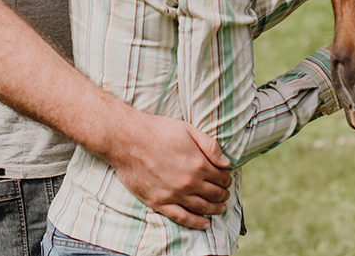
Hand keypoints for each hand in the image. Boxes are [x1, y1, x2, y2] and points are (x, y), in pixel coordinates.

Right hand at [107, 111, 231, 229]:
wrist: (128, 140)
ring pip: (201, 207)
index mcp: (198, 164)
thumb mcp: (188, 130)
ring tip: (220, 209)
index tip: (227, 180)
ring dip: (214, 209)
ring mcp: (174, 194)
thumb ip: (210, 146)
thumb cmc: (158, 131)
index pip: (220, 177)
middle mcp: (189, 182)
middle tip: (225, 195)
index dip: (226, 179)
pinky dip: (195, 223)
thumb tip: (227, 162)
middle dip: (222, 195)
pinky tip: (204, 224)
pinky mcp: (159, 202)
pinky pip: (181, 217)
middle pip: (213, 194)